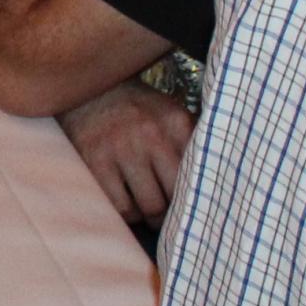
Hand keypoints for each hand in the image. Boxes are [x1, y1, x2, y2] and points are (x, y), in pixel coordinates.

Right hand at [59, 81, 193, 224]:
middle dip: (174, 210)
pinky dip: (127, 213)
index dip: (198, 194)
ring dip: (150, 215)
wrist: (87, 90)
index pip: (200, 173)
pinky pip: (121, 207)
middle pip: (176, 195)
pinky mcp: (94, 161)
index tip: (195, 202)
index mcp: (176, 122)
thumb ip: (192, 142)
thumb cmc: (136, 111)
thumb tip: (218, 183)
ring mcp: (121, 148)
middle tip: (170, 213)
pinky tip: (127, 202)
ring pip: (149, 208)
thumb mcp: (169, 115)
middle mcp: (151, 134)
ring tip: (147, 208)